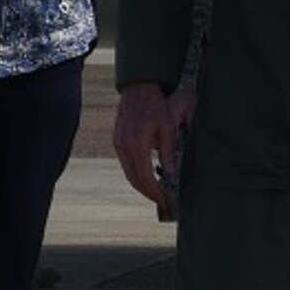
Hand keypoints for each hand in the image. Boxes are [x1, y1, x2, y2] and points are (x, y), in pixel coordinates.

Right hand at [113, 83, 193, 206]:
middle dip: (148, 193)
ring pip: (128, 173)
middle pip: (134, 179)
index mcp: (137, 144)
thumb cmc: (156, 106)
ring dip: (141, 185)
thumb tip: (172, 176)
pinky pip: (125, 164)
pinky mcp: (117, 142)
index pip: (145, 177)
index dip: (155, 191)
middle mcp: (124, 146)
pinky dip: (136, 173)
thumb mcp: (168, 129)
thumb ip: (168, 153)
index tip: (165, 199)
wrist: (139, 88)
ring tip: (157, 191)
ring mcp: (118, 144)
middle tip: (162, 200)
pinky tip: (147, 176)